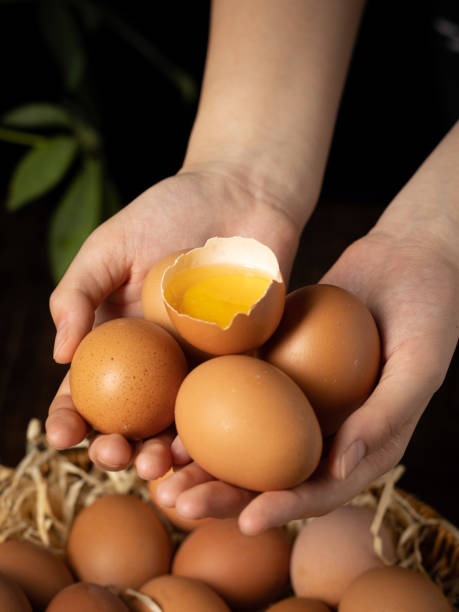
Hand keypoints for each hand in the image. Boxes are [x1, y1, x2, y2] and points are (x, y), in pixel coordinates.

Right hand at [46, 165, 299, 475]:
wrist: (242, 193)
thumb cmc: (170, 211)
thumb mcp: (109, 246)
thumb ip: (77, 294)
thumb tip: (60, 354)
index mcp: (121, 338)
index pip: (88, 389)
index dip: (70, 417)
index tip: (61, 434)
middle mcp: (160, 361)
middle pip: (133, 419)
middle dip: (117, 448)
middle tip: (115, 456)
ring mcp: (204, 364)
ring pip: (181, 424)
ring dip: (166, 452)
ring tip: (158, 463)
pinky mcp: (249, 359)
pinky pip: (233, 403)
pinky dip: (219, 431)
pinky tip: (205, 447)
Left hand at [156, 229, 458, 532]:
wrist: (405, 258)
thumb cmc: (429, 309)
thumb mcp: (419, 362)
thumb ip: (386, 415)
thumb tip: (338, 466)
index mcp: (362, 444)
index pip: (320, 489)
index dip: (284, 509)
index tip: (246, 521)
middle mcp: (322, 428)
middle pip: (268, 473)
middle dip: (223, 494)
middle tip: (180, 502)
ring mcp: (294, 397)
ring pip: (241, 437)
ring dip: (200, 456)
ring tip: (158, 467)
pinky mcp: (273, 364)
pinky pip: (235, 388)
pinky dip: (202, 403)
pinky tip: (169, 411)